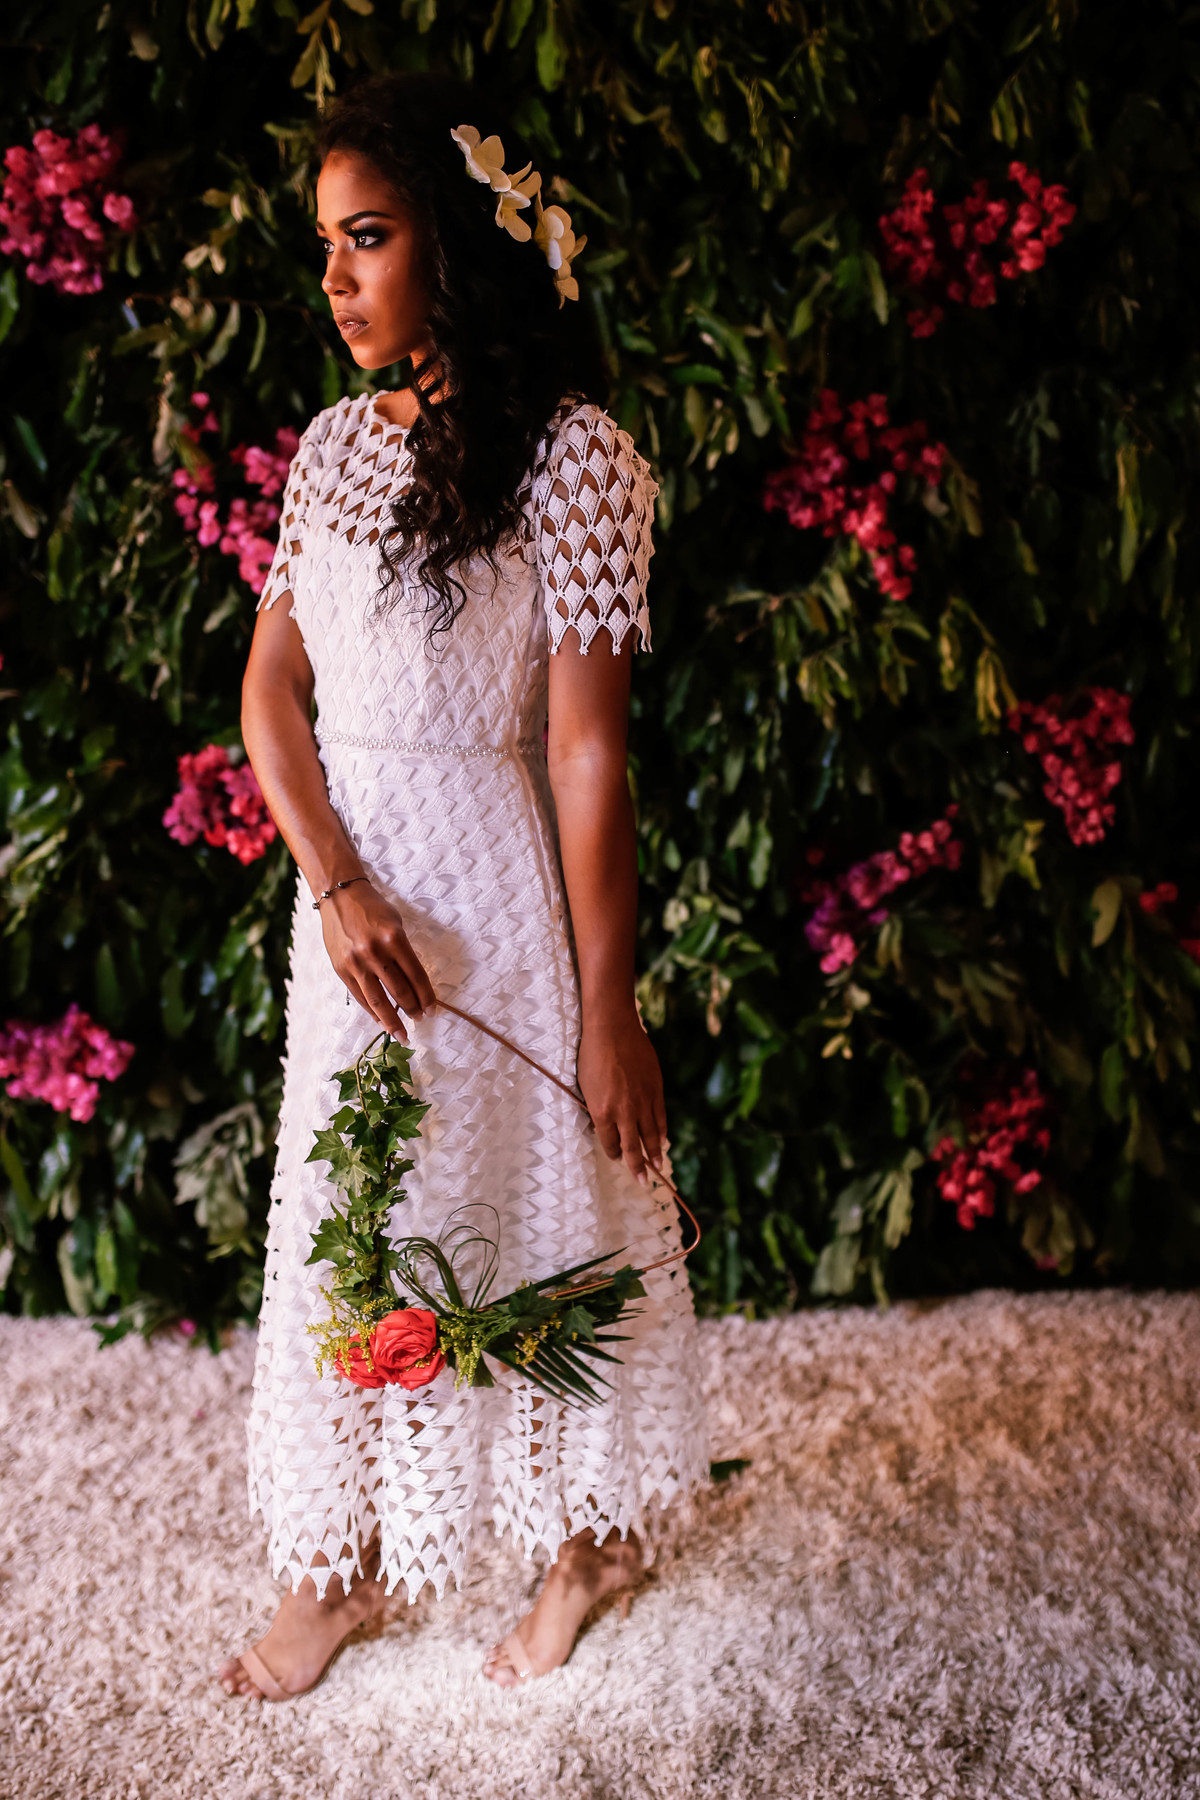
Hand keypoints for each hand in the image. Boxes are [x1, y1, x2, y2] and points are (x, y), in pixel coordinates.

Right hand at [319, 882, 436, 1040]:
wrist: (339, 896)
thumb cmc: (372, 909)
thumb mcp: (396, 924)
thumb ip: (404, 952)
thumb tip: (415, 984)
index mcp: (394, 938)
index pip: (416, 975)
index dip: (427, 996)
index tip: (433, 1009)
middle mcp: (375, 952)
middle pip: (399, 991)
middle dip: (413, 1009)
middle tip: (421, 1020)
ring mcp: (356, 963)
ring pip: (378, 1001)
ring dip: (393, 1021)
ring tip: (402, 1034)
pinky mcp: (341, 970)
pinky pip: (360, 997)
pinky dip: (372, 1012)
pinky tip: (382, 1021)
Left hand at [577, 1005, 666, 1183]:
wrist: (612, 1029)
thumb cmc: (592, 1054)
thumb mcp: (586, 1085)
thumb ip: (597, 1107)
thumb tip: (603, 1123)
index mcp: (602, 1112)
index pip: (610, 1143)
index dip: (614, 1154)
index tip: (618, 1159)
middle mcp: (624, 1111)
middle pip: (632, 1146)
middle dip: (637, 1166)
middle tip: (642, 1181)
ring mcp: (642, 1101)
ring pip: (650, 1134)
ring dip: (653, 1153)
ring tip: (657, 1166)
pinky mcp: (656, 1088)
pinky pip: (660, 1117)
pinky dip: (661, 1130)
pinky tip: (662, 1140)